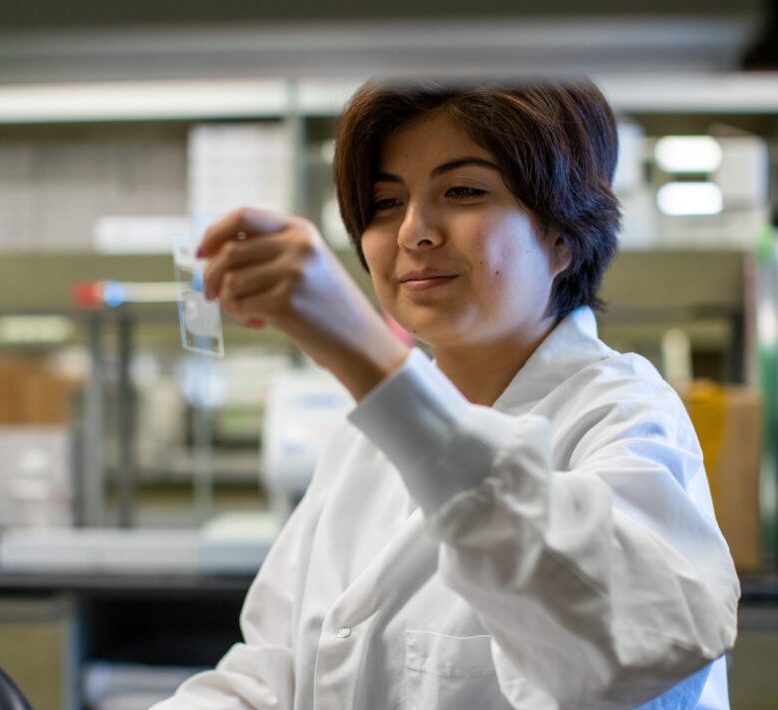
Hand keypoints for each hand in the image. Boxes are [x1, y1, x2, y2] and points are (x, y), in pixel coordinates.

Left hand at [199, 207, 408, 399]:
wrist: (360, 342)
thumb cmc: (327, 307)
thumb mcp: (306, 265)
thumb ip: (268, 252)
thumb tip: (211, 253)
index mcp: (301, 230)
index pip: (243, 216)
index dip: (214, 232)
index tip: (201, 253)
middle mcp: (298, 246)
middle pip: (229, 252)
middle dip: (211, 276)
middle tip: (212, 296)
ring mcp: (293, 273)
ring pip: (230, 281)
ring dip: (229, 302)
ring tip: (247, 312)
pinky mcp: (286, 302)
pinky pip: (240, 304)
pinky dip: (241, 316)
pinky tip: (260, 323)